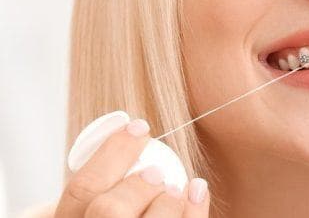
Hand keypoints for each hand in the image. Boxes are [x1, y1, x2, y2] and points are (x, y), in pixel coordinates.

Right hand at [55, 119, 209, 216]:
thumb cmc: (102, 215)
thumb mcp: (85, 203)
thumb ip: (99, 181)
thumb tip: (131, 130)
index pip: (83, 188)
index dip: (114, 150)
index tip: (140, 128)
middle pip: (108, 211)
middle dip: (138, 186)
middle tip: (157, 173)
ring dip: (168, 202)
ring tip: (176, 191)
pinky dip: (195, 212)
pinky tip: (197, 192)